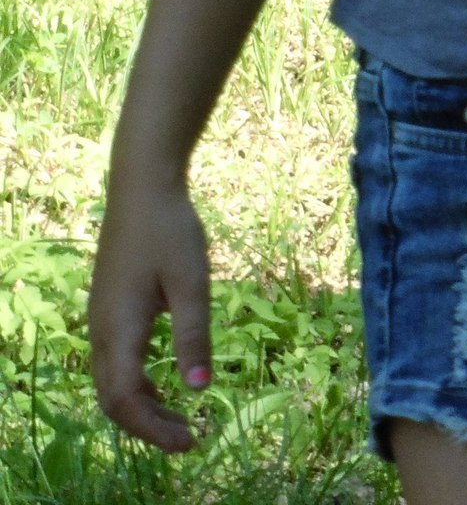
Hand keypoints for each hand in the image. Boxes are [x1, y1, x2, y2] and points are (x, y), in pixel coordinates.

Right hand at [90, 175, 213, 451]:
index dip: (153, 427)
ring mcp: (102, 321)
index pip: (124, 399)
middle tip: (188, 439)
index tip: (188, 442)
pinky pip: (115, 363)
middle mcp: (102, 331)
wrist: (143, 191)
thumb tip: (199, 389)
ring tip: (180, 420)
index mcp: (119, 329)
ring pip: (112, 382)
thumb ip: (194, 335)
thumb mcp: (192, 283)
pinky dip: (136, 384)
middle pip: (114, 398)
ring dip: (142, 406)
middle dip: (148, 424)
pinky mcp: (109, 311)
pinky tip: (163, 385)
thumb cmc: (171, 231)